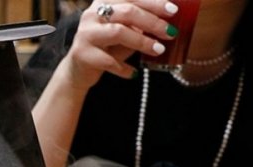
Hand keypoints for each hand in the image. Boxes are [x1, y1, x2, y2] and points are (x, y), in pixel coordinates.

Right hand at [64, 0, 178, 88]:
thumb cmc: (106, 47)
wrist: (78, 70)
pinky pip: (108, 60)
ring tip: (158, 50)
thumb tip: (168, 19)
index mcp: (103, 2)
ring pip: (118, 32)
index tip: (173, 11)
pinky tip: (134, 73)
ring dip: (142, 41)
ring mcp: (85, 34)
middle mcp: (92, 14)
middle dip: (153, 22)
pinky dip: (124, 68)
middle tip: (170, 33)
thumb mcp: (125, 30)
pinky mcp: (82, 54)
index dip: (154, 2)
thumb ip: (140, 23)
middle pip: (127, 12)